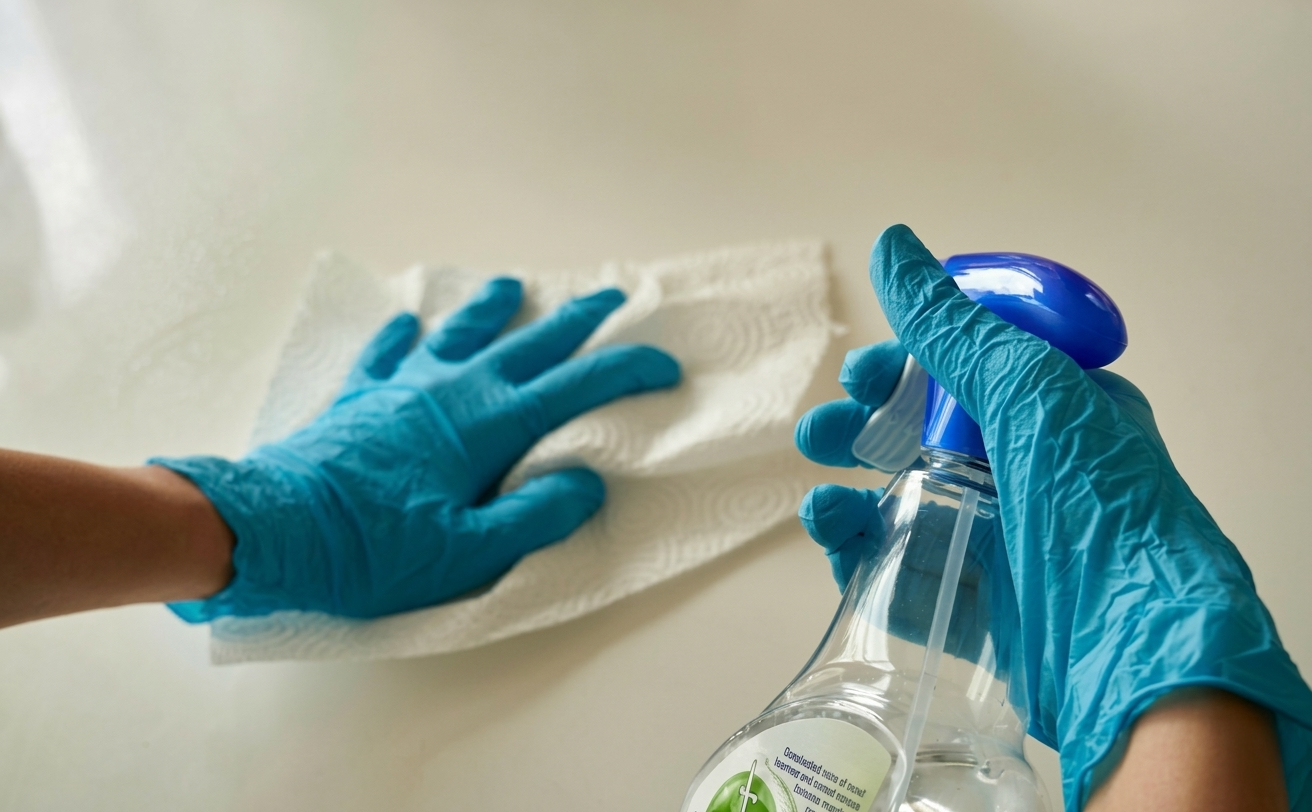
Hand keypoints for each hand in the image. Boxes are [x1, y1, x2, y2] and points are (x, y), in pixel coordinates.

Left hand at [155, 278, 679, 620]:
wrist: (276, 529)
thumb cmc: (373, 550)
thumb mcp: (466, 552)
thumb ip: (533, 516)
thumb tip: (585, 482)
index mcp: (489, 425)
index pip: (575, 386)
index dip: (625, 370)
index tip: (663, 363)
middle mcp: (453, 390)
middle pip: (529, 344)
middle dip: (576, 319)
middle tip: (610, 294)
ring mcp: (404, 386)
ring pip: (460, 333)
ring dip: (492, 308)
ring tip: (512, 285)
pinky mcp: (361, 396)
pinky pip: (390, 352)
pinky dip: (405, 335)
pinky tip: (409, 322)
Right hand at [795, 225, 1311, 808]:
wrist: (1134, 648)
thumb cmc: (1098, 504)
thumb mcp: (1028, 389)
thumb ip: (950, 324)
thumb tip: (890, 243)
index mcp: (1052, 414)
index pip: (962, 373)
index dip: (903, 367)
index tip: (862, 373)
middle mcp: (1020, 475)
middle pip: (918, 438)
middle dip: (860, 427)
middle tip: (822, 430)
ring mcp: (991, 543)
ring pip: (896, 504)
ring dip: (846, 488)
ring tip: (820, 490)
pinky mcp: (964, 607)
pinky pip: (893, 570)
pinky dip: (855, 551)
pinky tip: (834, 532)